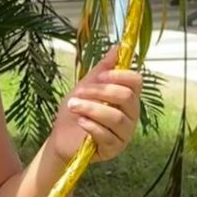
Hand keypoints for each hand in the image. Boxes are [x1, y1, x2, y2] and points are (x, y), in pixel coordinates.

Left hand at [47, 48, 142, 164]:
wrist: (60, 137)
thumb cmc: (75, 110)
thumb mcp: (86, 85)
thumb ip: (102, 69)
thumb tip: (117, 47)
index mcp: (127, 97)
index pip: (136, 81)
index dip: (119, 76)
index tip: (100, 76)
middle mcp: (131, 114)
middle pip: (127, 97)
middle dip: (99, 92)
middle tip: (78, 93)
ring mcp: (125, 133)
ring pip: (116, 117)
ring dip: (91, 109)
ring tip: (73, 106)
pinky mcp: (114, 149)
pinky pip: (107, 135)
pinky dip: (91, 126)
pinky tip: (80, 122)